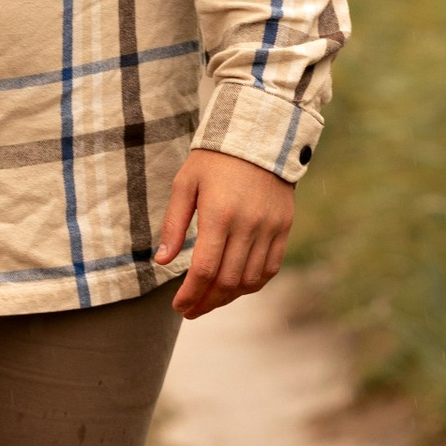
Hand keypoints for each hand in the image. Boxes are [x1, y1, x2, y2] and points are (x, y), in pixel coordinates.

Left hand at [155, 150, 294, 318]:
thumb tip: (162, 262)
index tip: (178, 306)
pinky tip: (236, 288)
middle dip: (206, 302)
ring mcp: (270, 227)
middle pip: (228, 281)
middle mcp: (248, 225)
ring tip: (210, 300)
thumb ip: (173, 224)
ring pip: (250, 280)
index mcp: (219, 214)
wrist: (260, 135)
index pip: (205, 269)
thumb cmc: (214, 160)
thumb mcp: (185, 184)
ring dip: (228, 297)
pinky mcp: (284, 227)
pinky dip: (252, 284)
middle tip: (190, 310)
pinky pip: (270, 268)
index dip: (190, 294)